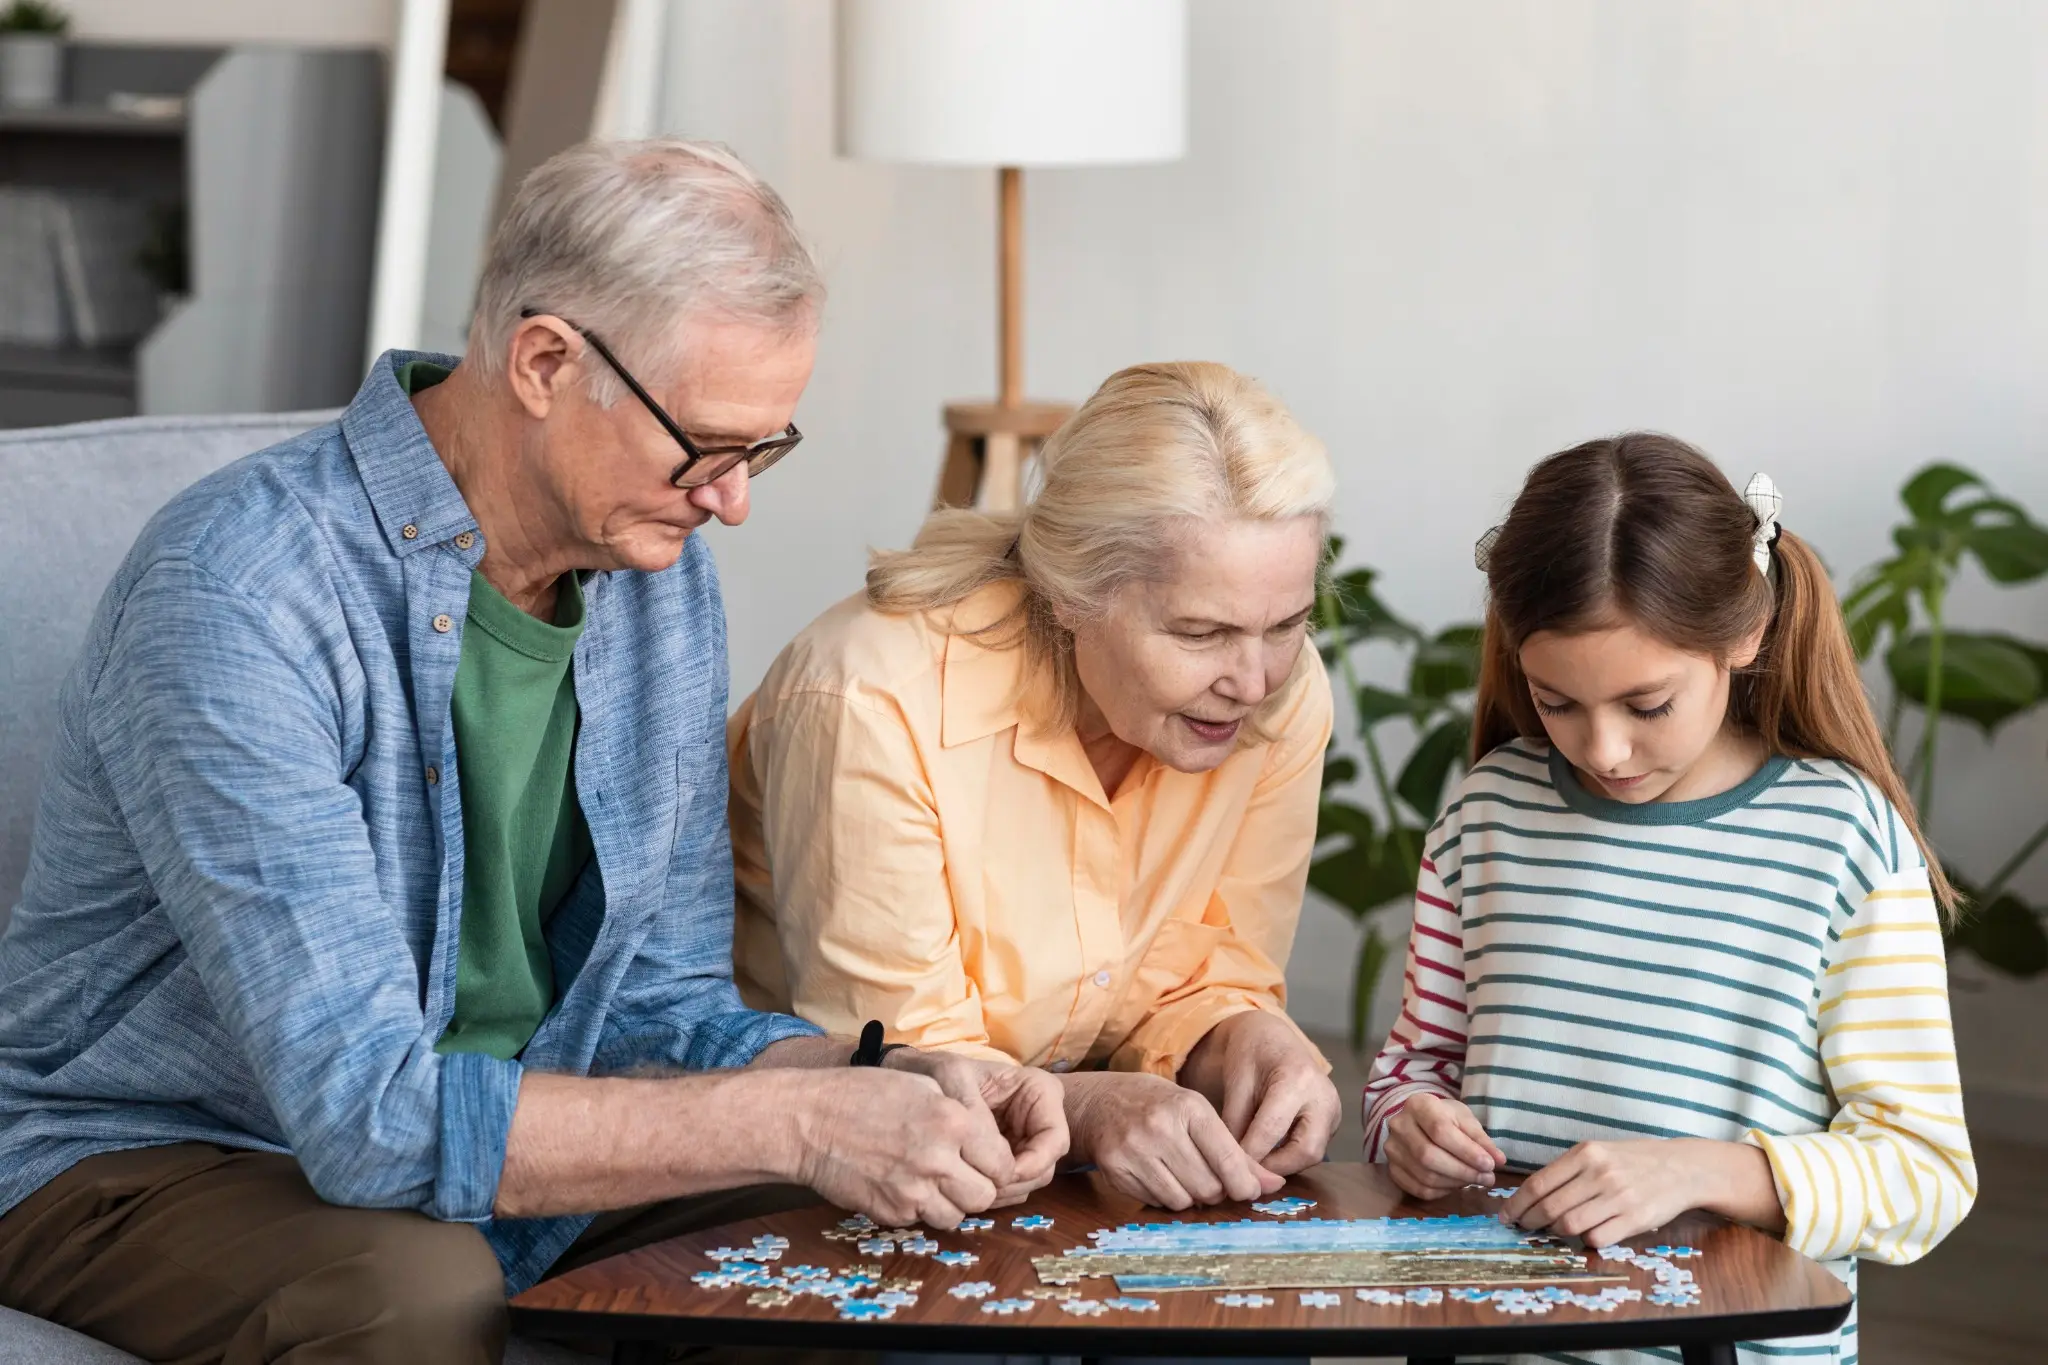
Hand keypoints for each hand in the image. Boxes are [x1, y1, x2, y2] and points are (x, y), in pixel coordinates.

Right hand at [785, 1067, 1004, 1227]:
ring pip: (956, 1217)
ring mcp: (913, 1191)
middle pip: (985, 1197)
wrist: (808, 1122)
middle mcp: (938, 1160)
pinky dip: (920, 1208)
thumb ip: (959, 1113)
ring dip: (951, 1203)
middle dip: (979, 1188)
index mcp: (953, 1122)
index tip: (986, 1160)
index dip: (998, 1165)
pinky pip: (922, 1220)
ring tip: (933, 1180)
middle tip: (963, 1174)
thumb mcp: (921, 1085)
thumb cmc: (862, 1094)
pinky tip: (904, 1184)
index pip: (1002, 1164)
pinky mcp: (891, 1213)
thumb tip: (985, 1139)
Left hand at [886, 1050, 1069, 1202]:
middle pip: (1044, 1166)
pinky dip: (992, 1191)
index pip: (1055, 1139)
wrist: (917, 1077)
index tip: (1001, 1175)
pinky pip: (1011, 1184)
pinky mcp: (1009, 1156)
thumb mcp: (952, 1078)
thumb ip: (973, 1113)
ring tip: (968, 1187)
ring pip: (1029, 1180)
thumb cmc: (939, 1070)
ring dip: (1002, 1191)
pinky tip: (967, 1186)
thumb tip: (989, 1154)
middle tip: (981, 1190)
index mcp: (1039, 1091)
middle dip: (1014, 1182)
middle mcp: (1040, 1117)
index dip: (1034, 1163)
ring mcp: (1025, 1139)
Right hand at [1062, 1071, 1284, 1208]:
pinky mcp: (1115, 1170)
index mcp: (1187, 1107)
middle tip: (1210, 1178)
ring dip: (1190, 1196)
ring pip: (1182, 1201)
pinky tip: (1159, 1175)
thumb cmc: (1158, 1106)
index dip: (1245, 1184)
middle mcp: (1159, 1127)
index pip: (1228, 1159)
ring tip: (1182, 1175)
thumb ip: (1234, 1150)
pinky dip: (1165, 1197)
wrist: (1099, 1102)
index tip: (1250, 1191)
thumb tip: (1272, 1184)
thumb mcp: (1196, 1113)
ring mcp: (1134, 1150)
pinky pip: (1156, 1203)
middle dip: (1216, 1191)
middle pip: (1208, 1187)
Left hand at [1179, 1010, 1340, 1175]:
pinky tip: (1267, 1154)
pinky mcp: (1332, 1121)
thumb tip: (1232, 1165)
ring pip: (1313, 1155)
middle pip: (1307, 1151)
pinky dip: (1290, 1157)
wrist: (1272, 1037)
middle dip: (1275, 1167)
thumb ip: (1234, 1124)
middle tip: (1247, 1172)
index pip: (1273, 1130)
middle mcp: (1324, 1096)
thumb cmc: (1251, 1054)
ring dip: (1283, 1165)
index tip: (1229, 1168)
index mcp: (1298, 1079)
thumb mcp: (1236, 1083)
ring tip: (1254, 1163)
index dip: (1250, 1154)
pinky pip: (1314, 1148)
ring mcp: (1334, 1110)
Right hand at [1383, 1093, 1506, 1199]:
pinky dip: (1442, 1192)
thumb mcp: (1465, 1119)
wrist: (1420, 1122)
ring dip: (1456, 1183)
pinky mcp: (1392, 1169)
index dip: (1466, 1151)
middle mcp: (1398, 1125)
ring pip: (1425, 1176)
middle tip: (1487, 1177)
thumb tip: (1499, 1160)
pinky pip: (1419, 1189)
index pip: (1440, 1131)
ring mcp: (1392, 1149)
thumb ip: (1481, 1139)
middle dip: (1463, 1171)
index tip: (1490, 1164)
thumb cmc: (1446, 1118)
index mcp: (1417, 1105)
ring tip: (1475, 1180)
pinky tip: (1456, 1185)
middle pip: (1429, 1156)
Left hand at [1502, 1138, 1783, 1246]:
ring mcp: (1618, 1197)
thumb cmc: (1632, 1161)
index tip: (1506, 1215)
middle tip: (1523, 1228)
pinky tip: (1586, 1234)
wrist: (1681, 1167)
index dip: (1517, 1204)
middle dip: (1530, 1222)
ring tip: (1554, 1230)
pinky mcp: (1635, 1218)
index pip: (1538, 1184)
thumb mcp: (1598, 1152)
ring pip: (1570, 1225)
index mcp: (1585, 1153)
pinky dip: (1585, 1240)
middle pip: (1550, 1207)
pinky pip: (1597, 1238)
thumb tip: (1530, 1196)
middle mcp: (1600, 1174)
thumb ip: (1568, 1171)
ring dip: (1556, 1232)